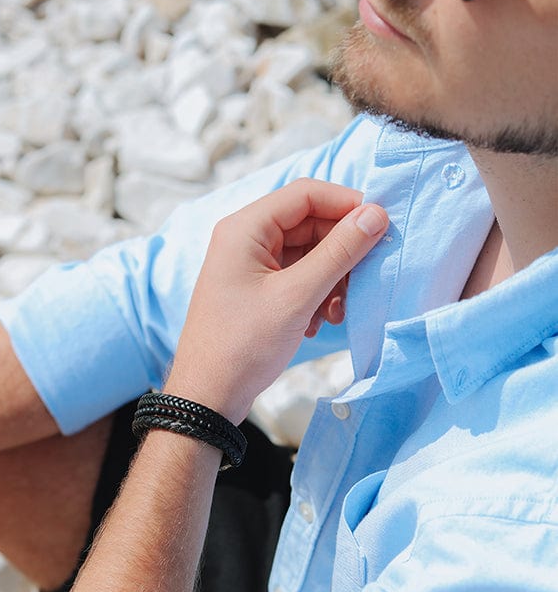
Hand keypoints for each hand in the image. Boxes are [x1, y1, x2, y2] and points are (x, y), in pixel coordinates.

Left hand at [167, 179, 387, 423]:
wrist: (209, 397)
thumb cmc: (243, 345)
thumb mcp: (296, 297)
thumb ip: (338, 252)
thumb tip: (375, 215)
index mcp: (245, 229)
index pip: (306, 194)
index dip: (347, 204)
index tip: (383, 225)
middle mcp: (246, 240)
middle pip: (310, 224)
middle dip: (342, 251)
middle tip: (368, 276)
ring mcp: (251, 267)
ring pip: (309, 255)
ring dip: (333, 278)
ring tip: (339, 310)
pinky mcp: (258, 293)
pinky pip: (299, 279)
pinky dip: (317, 295)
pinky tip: (320, 322)